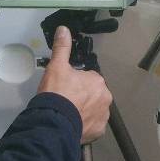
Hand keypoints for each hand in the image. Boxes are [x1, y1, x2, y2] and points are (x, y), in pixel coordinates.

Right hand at [38, 27, 110, 143]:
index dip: (76, 82)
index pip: (89, 78)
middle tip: (66, 100)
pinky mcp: (98, 130)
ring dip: (85, 110)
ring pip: (94, 109)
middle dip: (82, 96)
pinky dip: (85, 124)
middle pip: (93, 94)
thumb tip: (63, 30)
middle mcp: (105, 98)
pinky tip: (73, 123)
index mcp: (98, 82)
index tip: (66, 86)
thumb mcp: (57, 67)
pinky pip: (92, 125)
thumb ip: (62, 48)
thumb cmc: (57, 93)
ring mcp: (103, 116)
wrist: (53, 122)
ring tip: (68, 112)